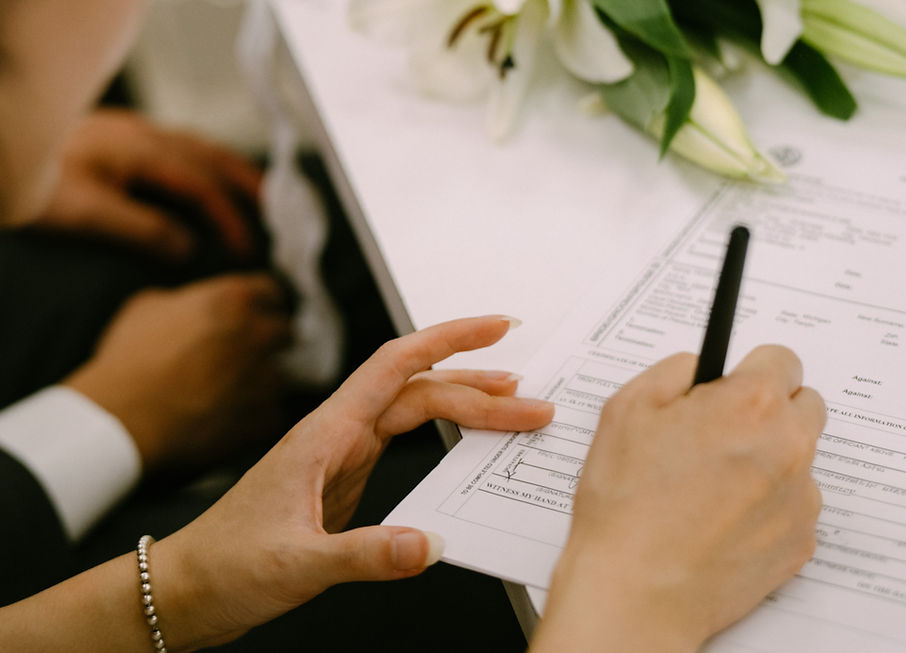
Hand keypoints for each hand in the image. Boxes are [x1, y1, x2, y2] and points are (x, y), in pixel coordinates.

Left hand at [27, 109, 261, 259]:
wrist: (0, 146)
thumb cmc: (32, 180)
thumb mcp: (83, 212)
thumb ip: (142, 230)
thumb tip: (189, 249)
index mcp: (137, 150)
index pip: (200, 185)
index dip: (229, 218)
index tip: (245, 249)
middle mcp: (140, 134)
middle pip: (210, 157)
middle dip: (246, 186)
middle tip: (276, 214)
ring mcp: (131, 132)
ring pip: (197, 148)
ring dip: (230, 172)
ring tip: (256, 196)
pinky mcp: (120, 137)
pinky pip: (179, 147)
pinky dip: (205, 165)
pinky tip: (208, 181)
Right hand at [65, 273, 291, 473]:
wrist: (124, 418)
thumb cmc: (128, 358)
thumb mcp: (148, 306)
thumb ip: (189, 298)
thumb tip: (198, 305)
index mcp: (236, 299)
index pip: (270, 291)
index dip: (259, 304)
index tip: (250, 316)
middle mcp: (261, 335)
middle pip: (284, 331)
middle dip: (267, 340)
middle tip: (239, 356)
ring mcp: (269, 378)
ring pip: (280, 374)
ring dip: (261, 380)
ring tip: (227, 392)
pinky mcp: (267, 416)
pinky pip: (271, 412)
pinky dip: (255, 415)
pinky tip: (226, 419)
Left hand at [148, 316, 554, 649]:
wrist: (188, 587)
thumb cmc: (225, 565)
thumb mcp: (296, 562)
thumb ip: (365, 554)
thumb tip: (432, 545)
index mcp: (326, 433)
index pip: (396, 366)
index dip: (449, 339)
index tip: (495, 327)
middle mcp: (338, 434)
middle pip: (419, 391)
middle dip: (479, 388)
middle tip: (532, 403)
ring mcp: (343, 455)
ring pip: (414, 413)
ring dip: (464, 406)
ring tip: (511, 408)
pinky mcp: (345, 479)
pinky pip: (405, 444)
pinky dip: (442, 437)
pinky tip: (464, 444)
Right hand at [532, 346, 825, 651]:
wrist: (637, 590)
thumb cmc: (626, 503)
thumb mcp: (626, 409)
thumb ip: (674, 370)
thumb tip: (702, 367)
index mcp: (750, 405)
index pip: (782, 359)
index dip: (749, 371)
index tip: (733, 386)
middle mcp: (790, 446)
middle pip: (803, 406)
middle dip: (768, 412)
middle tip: (722, 434)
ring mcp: (802, 498)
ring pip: (798, 458)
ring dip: (768, 460)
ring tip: (712, 487)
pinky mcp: (801, 541)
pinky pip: (794, 506)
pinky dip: (766, 506)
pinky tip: (721, 520)